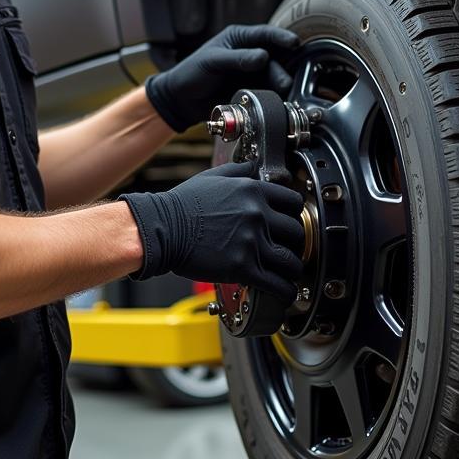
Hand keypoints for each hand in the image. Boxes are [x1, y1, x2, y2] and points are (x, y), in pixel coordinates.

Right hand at [120, 162, 304, 304]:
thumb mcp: (213, 177)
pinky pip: (278, 284)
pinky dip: (285, 291)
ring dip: (292, 269)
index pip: (293, 202)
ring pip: (291, 261)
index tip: (290, 223)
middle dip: (294, 243)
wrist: (161, 228)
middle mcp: (257, 215)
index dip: (294, 214)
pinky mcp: (242, 267)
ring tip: (287, 273)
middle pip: (296, 232)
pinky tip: (283, 292)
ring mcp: (251, 242)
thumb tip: (254, 166)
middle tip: (287, 249)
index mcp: (252, 191)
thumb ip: (239, 170)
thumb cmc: (182, 205)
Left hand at [146, 24, 299, 131]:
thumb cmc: (192, 72)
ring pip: (274, 76)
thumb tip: (264, 56)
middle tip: (284, 83)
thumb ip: (238, 58)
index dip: (281, 37)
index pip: (265, 34)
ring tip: (280, 94)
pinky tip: (275, 100)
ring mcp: (252, 73)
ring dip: (279, 84)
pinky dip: (273, 95)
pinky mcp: (252, 90)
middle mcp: (250, 54)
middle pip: (275, 58)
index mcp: (240, 38)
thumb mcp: (213, 61)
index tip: (294, 43)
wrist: (182, 100)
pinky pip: (268, 91)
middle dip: (281, 70)